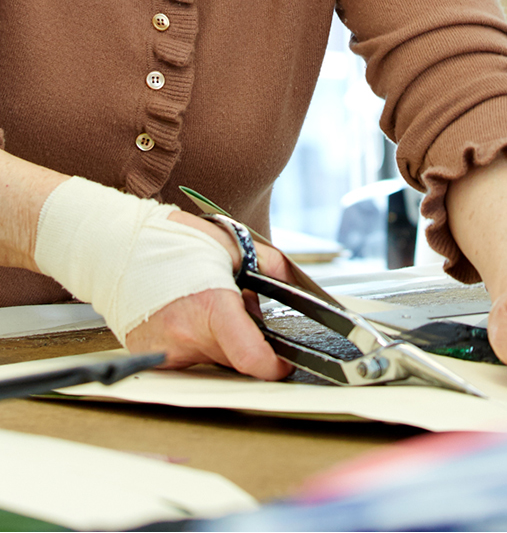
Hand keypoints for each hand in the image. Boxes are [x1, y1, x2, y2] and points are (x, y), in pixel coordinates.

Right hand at [126, 211, 293, 379]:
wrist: (114, 248)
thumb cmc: (167, 241)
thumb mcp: (230, 242)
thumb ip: (269, 264)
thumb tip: (292, 285)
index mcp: (210, 306)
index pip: (250, 358)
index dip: (274, 366)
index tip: (282, 362)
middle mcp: (185, 336)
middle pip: (235, 359)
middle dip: (248, 342)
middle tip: (241, 312)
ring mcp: (165, 351)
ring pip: (212, 360)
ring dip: (221, 342)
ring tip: (208, 307)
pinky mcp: (151, 357)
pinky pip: (188, 358)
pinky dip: (196, 343)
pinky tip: (188, 317)